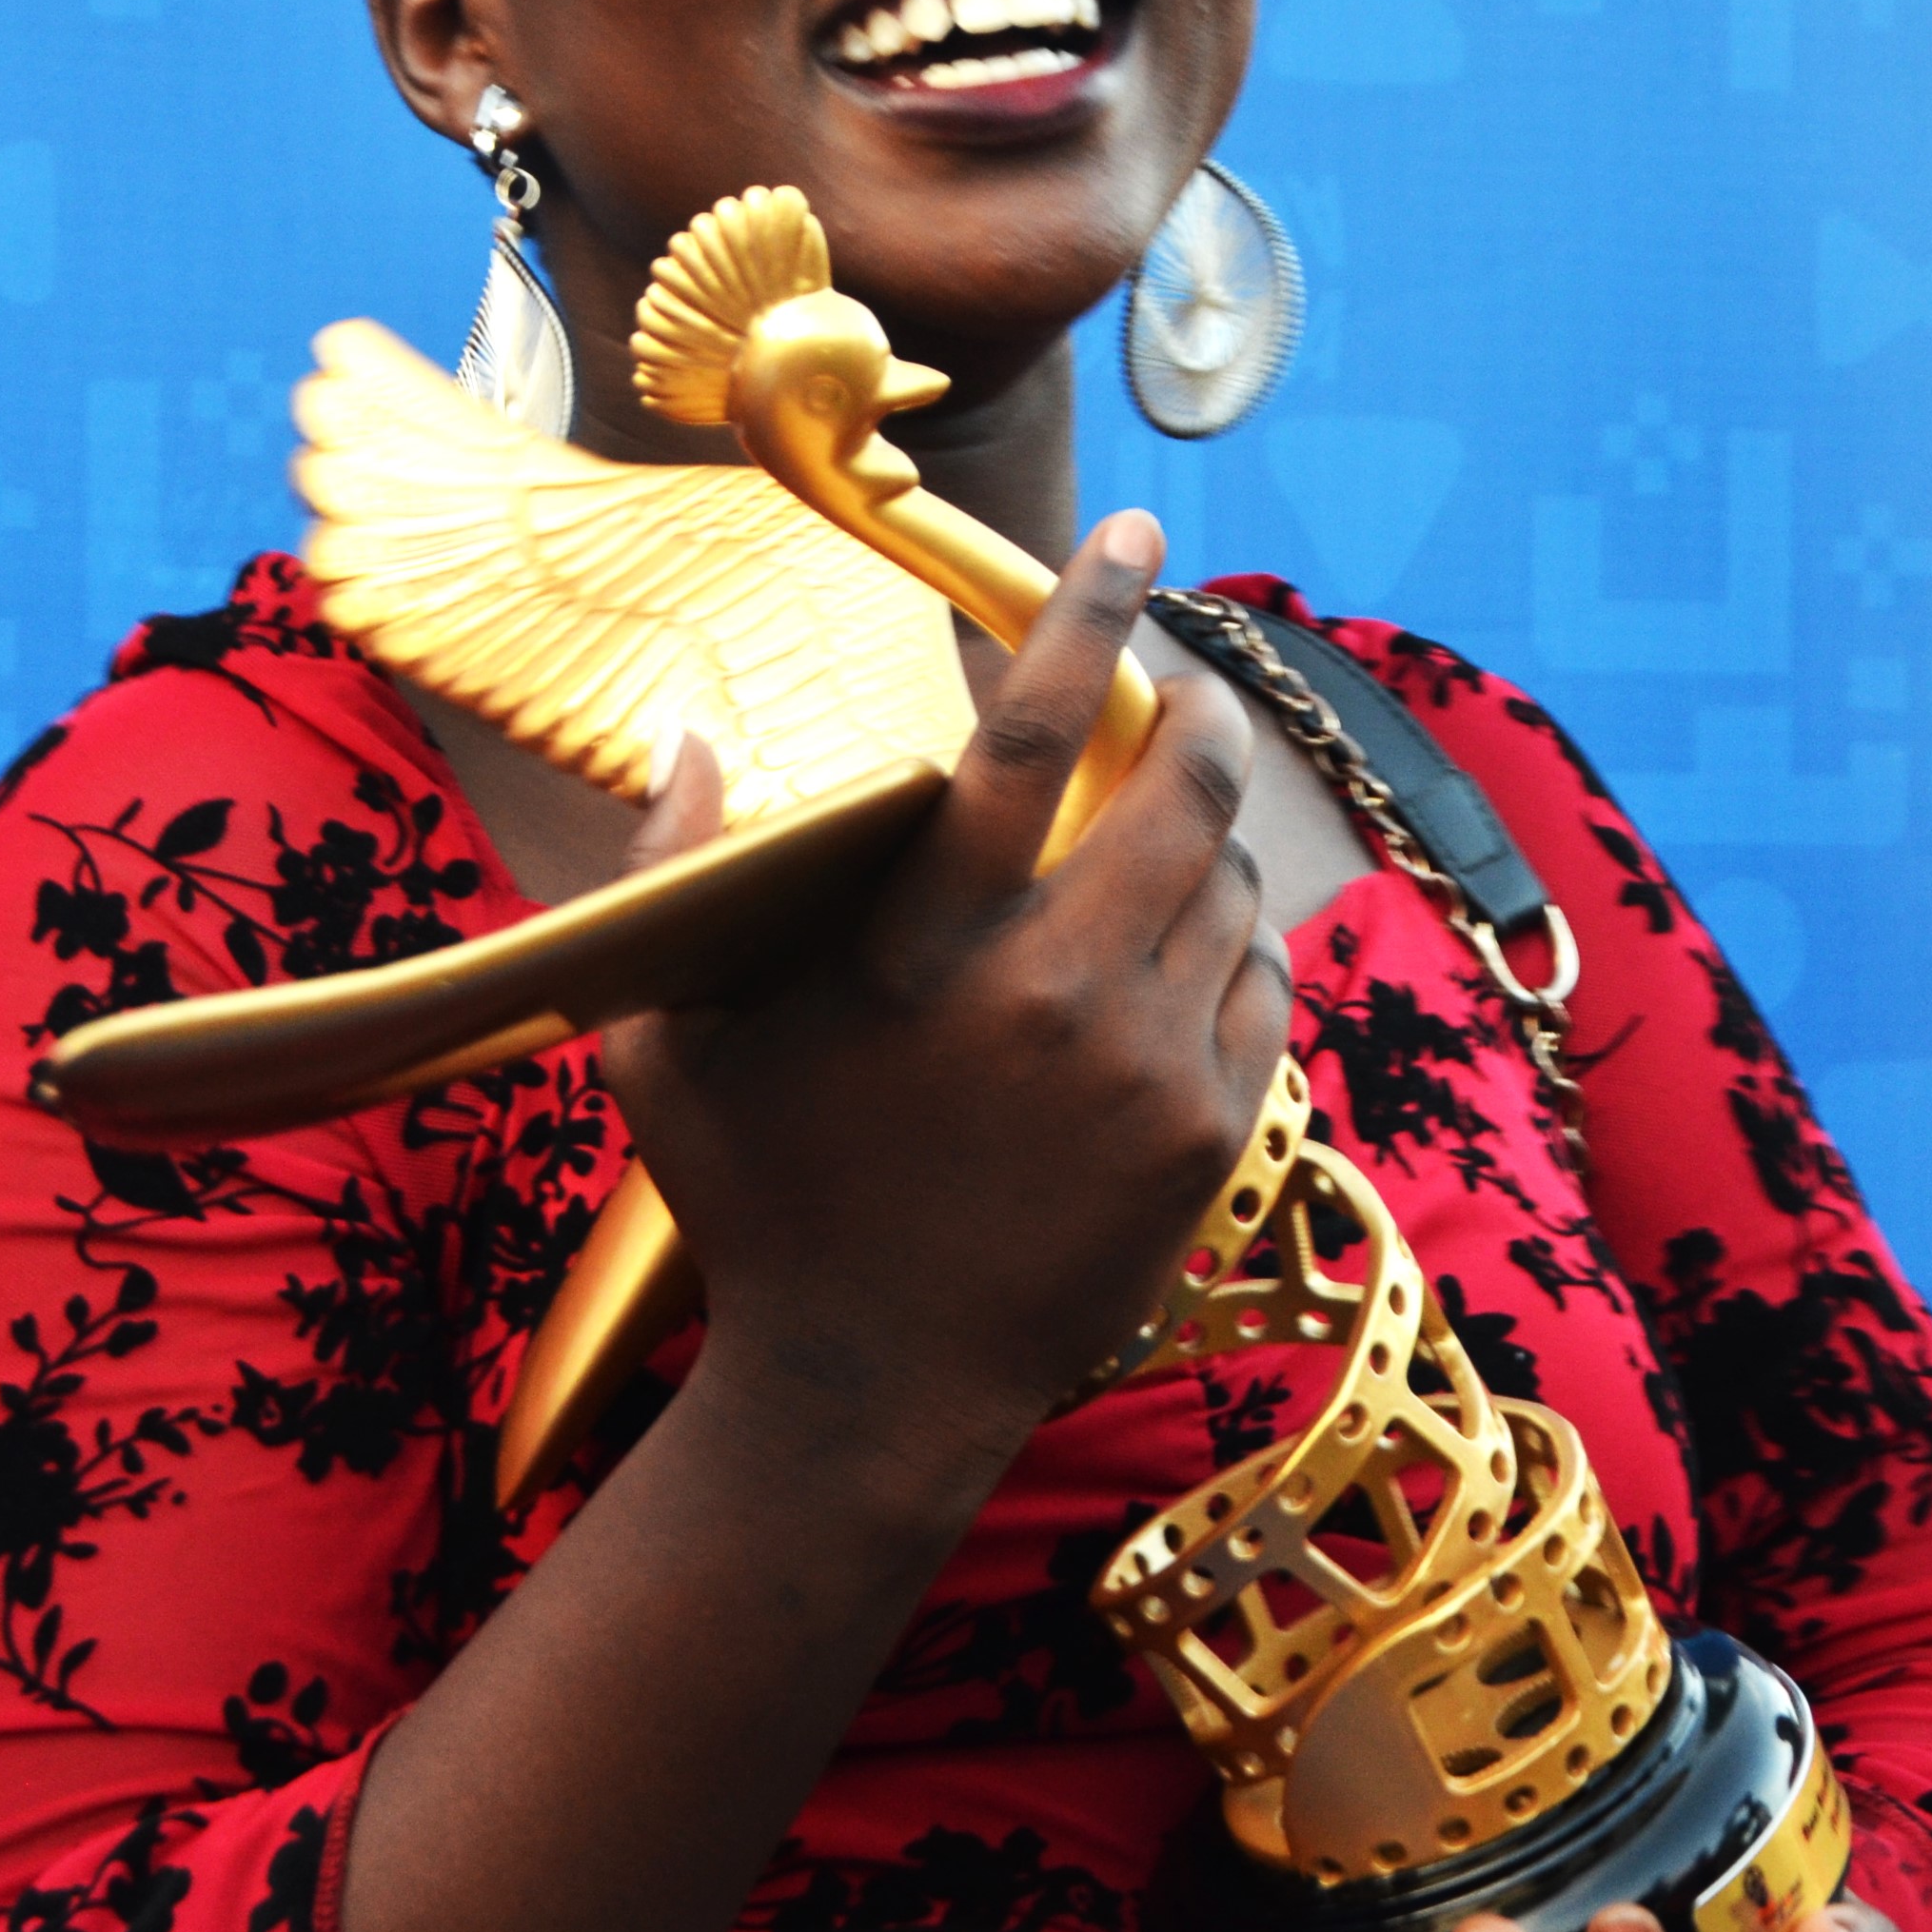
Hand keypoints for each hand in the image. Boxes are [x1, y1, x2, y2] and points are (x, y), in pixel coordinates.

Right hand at [603, 509, 1294, 1464]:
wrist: (870, 1396)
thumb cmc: (759, 1204)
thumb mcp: (669, 1043)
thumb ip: (677, 877)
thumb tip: (690, 736)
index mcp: (921, 953)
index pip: (1027, 738)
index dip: (1086, 616)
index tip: (1133, 534)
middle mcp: (1051, 995)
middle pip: (1180, 793)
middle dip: (1203, 715)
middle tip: (1193, 691)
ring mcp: (1146, 1071)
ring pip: (1233, 890)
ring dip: (1213, 843)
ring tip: (1167, 847)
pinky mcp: (1208, 1140)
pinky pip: (1262, 993)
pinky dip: (1234, 951)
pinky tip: (1181, 961)